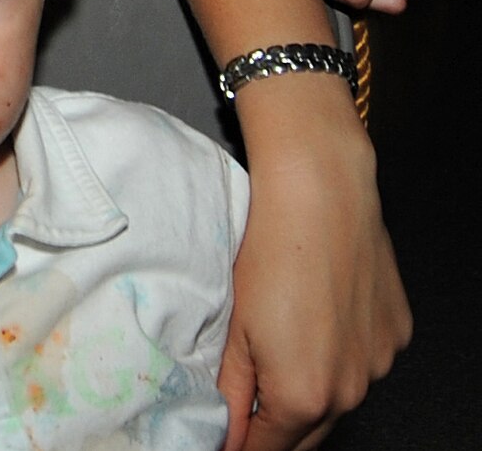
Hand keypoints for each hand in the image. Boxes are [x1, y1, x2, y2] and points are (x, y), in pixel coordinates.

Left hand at [221, 82, 409, 448]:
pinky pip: (365, 361)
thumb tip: (227, 428)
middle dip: (276, 424)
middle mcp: (351, 390)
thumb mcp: (233, 327)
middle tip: (246, 401)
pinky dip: (341, 355)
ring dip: (311, 389)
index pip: (268, 447)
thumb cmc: (267, 251)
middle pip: (307, 431)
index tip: (226, 434)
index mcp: (303, 396)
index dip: (242, 442)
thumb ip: (231, 388)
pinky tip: (317, 321)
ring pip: (339, 396)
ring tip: (281, 348)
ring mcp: (379, 363)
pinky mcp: (396, 334)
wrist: (319, 197)